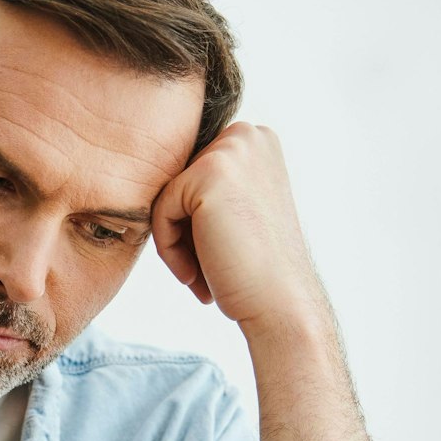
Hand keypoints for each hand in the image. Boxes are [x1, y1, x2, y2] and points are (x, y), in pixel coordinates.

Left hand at [150, 122, 325, 332]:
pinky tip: (194, 274)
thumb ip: (210, 189)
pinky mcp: (208, 172)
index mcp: (258, 141)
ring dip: (175, 243)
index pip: (193, 178)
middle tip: (206, 271)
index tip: (216, 257)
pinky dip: (168, 249)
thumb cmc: (257, 270)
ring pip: (167, 197)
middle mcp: (248, 136)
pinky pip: (159, 210)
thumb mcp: (238, 212)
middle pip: (179, 184)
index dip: (196, 224)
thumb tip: (162, 182)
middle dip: (185, 231)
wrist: (281, 303)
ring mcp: (231, 150)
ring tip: (200, 276)